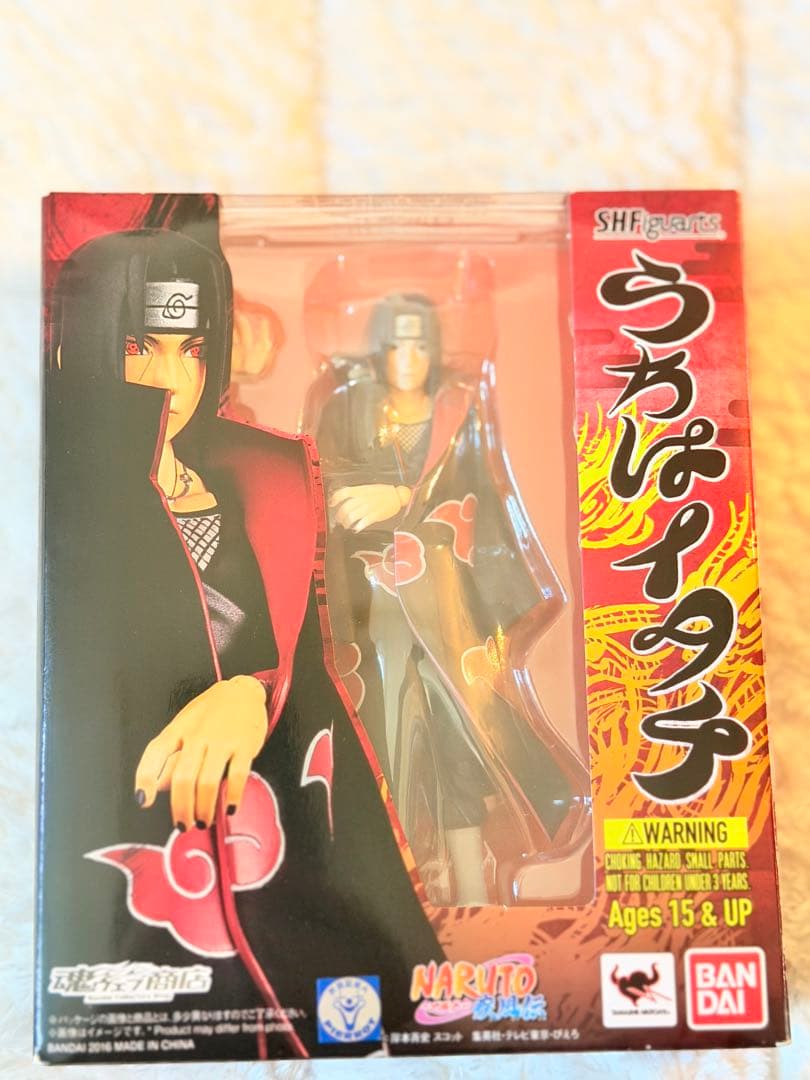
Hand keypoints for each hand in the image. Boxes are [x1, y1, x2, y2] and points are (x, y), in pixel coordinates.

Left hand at [134, 675, 267, 829]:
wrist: (244, 691)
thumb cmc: (211, 714)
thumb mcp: (185, 727)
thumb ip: (171, 756)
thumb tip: (158, 787)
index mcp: (179, 730)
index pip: (155, 753)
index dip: (145, 778)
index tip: (143, 801)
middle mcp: (198, 735)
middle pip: (183, 778)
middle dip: (181, 807)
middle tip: (183, 825)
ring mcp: (222, 740)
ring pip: (207, 781)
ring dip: (203, 808)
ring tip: (203, 821)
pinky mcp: (245, 745)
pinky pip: (236, 775)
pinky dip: (232, 796)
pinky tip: (230, 807)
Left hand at [330, 484, 408, 531]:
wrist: (397, 496)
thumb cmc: (383, 492)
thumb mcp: (368, 488)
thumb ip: (356, 493)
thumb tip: (344, 499)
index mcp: (360, 490)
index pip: (343, 493)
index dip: (335, 499)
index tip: (331, 504)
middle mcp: (363, 498)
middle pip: (345, 508)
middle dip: (339, 516)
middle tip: (339, 520)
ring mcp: (369, 507)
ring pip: (351, 516)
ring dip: (346, 523)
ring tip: (346, 525)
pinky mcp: (375, 515)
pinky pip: (363, 522)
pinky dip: (357, 527)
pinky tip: (356, 528)